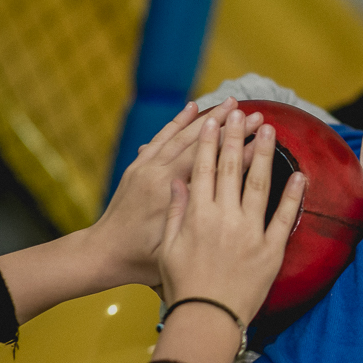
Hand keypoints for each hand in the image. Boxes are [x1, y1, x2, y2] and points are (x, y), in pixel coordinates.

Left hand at [90, 97, 263, 291]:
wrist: (102, 253)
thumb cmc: (141, 259)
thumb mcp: (173, 247)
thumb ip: (195, 221)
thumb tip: (228, 201)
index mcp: (169, 195)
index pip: (210, 164)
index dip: (237, 149)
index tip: (260, 135)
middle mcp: (157, 174)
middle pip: (199, 143)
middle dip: (229, 126)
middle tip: (254, 113)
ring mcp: (146, 167)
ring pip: (181, 134)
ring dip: (207, 117)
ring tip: (231, 102)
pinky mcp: (138, 166)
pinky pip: (162, 137)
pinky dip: (178, 121)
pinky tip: (192, 107)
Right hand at [158, 109, 305, 323]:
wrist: (207, 318)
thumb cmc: (183, 285)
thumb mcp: (167, 247)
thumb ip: (175, 212)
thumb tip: (178, 182)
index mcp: (197, 216)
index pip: (203, 169)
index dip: (209, 143)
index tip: (213, 121)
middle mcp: (223, 218)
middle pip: (231, 169)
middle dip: (235, 138)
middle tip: (242, 113)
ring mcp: (249, 232)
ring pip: (259, 184)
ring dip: (263, 154)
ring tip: (269, 130)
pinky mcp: (270, 250)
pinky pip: (285, 217)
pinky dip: (293, 195)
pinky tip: (299, 175)